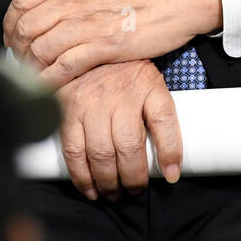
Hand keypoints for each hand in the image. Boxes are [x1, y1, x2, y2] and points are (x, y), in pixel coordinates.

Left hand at [3, 0, 221, 86]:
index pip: (21, 0)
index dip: (11, 22)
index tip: (15, 36)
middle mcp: (74, 0)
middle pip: (25, 28)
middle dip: (17, 49)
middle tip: (23, 60)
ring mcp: (87, 24)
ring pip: (40, 50)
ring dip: (32, 68)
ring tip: (36, 76)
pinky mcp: (104, 46)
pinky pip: (63, 68)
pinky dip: (51, 80)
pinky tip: (52, 86)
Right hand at [56, 59, 181, 200]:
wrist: (88, 47)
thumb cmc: (125, 71)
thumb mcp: (150, 80)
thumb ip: (158, 110)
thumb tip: (170, 157)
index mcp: (148, 84)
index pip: (164, 118)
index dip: (170, 150)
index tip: (172, 174)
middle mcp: (120, 94)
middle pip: (130, 145)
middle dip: (134, 177)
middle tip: (136, 191)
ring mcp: (92, 103)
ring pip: (102, 153)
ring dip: (109, 182)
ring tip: (115, 194)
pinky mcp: (68, 111)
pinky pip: (74, 151)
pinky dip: (82, 177)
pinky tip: (91, 189)